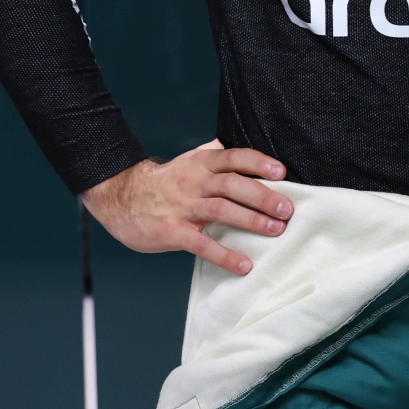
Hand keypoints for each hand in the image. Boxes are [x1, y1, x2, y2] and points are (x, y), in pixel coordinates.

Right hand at [81, 138, 292, 275]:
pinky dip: (224, 255)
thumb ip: (214, 153)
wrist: (121, 198)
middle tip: (286, 209)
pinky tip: (244, 265)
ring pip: (221, 210)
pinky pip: (202, 244)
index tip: (281, 172)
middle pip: (232, 185)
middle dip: (262, 196)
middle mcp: (194, 182)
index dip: (258, 163)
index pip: (233, 157)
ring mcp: (183, 207)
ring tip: (275, 230)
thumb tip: (239, 143)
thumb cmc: (164, 182)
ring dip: (250, 220)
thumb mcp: (188, 161)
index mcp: (201, 163)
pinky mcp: (173, 232)